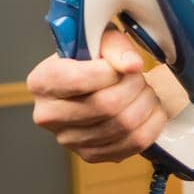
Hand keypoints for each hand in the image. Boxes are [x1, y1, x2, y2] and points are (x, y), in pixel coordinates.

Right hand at [26, 26, 175, 163]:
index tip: (122, 65)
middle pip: (105, 106)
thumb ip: (115, 46)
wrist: (92, 84)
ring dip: (145, 103)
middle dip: (134, 87)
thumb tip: (132, 66)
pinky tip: (148, 109)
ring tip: (144, 90)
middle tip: (138, 77)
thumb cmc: (92, 58)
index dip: (111, 71)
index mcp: (41, 82)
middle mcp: (48, 115)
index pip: (78, 80)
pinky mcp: (91, 155)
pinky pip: (134, 144)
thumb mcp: (99, 39)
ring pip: (123, 125)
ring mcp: (69, 140)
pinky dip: (151, 123)